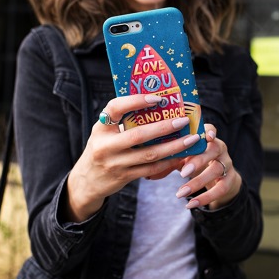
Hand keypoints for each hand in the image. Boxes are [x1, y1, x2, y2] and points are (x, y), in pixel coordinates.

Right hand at [65, 94, 198, 221]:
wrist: (87, 180)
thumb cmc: (103, 147)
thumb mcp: (104, 131)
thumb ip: (122, 119)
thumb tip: (156, 102)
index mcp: (101, 127)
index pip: (115, 108)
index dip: (136, 100)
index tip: (157, 98)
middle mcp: (105, 145)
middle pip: (138, 135)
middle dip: (164, 127)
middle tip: (183, 120)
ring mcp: (115, 163)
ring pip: (149, 155)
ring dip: (173, 146)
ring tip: (190, 139)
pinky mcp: (124, 177)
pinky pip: (150, 169)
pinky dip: (167, 162)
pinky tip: (180, 155)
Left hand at [175, 124, 241, 209]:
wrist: (217, 178)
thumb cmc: (195, 162)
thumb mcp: (183, 158)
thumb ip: (170, 161)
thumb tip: (148, 173)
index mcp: (208, 138)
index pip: (210, 129)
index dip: (209, 131)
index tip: (206, 136)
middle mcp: (220, 148)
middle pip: (214, 149)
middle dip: (199, 160)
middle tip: (182, 173)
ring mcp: (227, 163)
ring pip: (217, 170)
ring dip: (197, 182)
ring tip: (180, 193)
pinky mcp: (231, 180)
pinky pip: (221, 188)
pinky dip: (205, 197)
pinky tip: (190, 204)